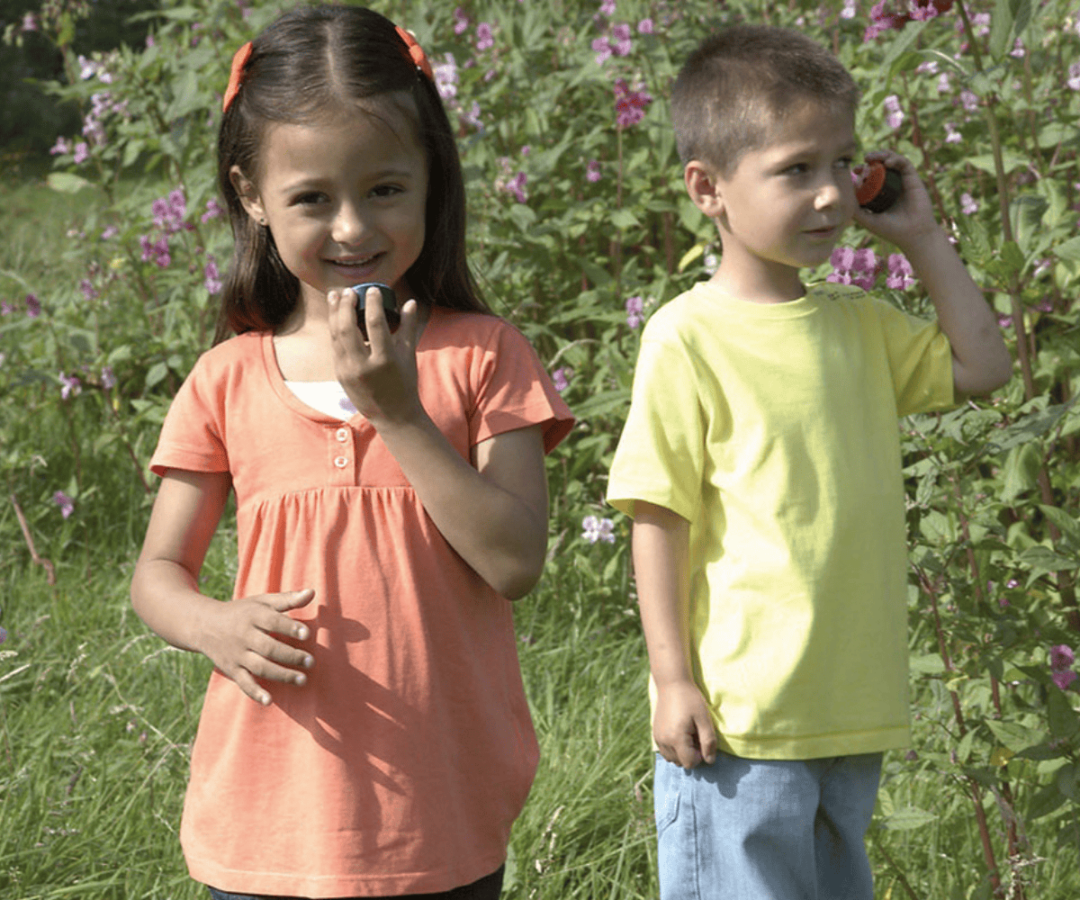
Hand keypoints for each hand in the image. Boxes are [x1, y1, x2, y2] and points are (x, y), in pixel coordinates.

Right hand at [201, 588, 315, 705]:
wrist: (204, 625)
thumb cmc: (242, 612)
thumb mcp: (262, 601)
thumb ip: (287, 599)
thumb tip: (312, 592)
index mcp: (253, 616)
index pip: (273, 621)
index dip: (290, 628)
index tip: (307, 634)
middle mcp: (244, 636)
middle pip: (268, 648)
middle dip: (290, 656)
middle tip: (310, 661)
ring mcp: (237, 655)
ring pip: (259, 667)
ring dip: (281, 675)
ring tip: (302, 679)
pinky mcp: (232, 670)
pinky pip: (243, 683)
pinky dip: (255, 693)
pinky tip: (269, 701)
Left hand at [327, 286, 423, 425]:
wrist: (392, 415)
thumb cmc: (404, 383)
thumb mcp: (408, 355)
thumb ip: (408, 327)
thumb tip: (410, 302)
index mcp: (384, 360)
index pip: (375, 324)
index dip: (373, 303)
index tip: (372, 290)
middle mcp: (363, 366)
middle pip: (347, 328)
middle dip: (345, 305)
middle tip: (349, 290)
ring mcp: (348, 371)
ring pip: (336, 335)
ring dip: (334, 313)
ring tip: (335, 295)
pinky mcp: (340, 374)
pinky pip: (334, 346)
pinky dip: (334, 328)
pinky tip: (335, 315)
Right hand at [654, 679, 717, 769]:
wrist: (672, 684)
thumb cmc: (691, 700)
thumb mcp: (704, 719)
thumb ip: (708, 742)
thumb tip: (710, 761)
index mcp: (676, 738)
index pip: (689, 763)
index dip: (699, 756)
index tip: (701, 740)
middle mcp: (664, 741)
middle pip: (680, 763)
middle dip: (690, 754)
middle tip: (695, 735)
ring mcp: (657, 738)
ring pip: (672, 758)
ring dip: (681, 752)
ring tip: (687, 734)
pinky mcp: (655, 734)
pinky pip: (665, 751)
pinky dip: (673, 747)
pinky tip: (679, 732)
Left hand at [852, 150, 939, 249]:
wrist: (914, 234)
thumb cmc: (891, 230)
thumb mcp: (868, 220)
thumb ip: (856, 211)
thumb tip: (843, 197)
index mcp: (880, 194)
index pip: (870, 177)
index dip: (862, 171)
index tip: (854, 169)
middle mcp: (890, 186)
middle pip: (880, 166)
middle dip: (871, 160)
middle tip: (864, 160)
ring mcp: (902, 181)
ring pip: (892, 161)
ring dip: (882, 155)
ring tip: (872, 157)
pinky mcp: (913, 178)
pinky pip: (904, 164)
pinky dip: (895, 159)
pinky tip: (887, 163)